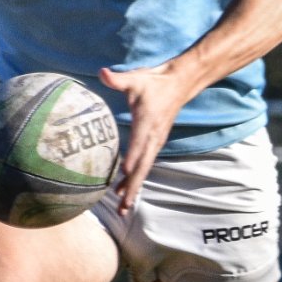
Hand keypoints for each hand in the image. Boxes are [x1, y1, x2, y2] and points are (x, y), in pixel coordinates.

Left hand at [99, 62, 191, 214]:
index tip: (124, 171)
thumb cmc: (154, 82)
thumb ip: (118, 79)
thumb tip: (102, 73)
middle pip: (143, 165)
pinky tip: (124, 192)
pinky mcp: (155, 144)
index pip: (139, 141)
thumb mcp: (136, 78)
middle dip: (133, 186)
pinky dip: (136, 179)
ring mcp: (156, 142)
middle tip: (123, 205)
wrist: (179, 84)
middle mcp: (153, 136)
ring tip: (123, 208)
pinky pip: (145, 165)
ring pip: (144, 169)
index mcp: (148, 121)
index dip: (133, 156)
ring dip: (134, 188)